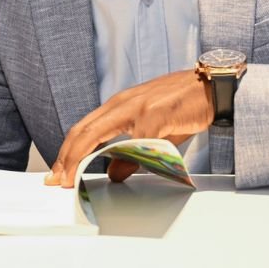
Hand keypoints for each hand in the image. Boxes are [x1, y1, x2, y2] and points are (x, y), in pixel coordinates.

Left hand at [45, 69, 211, 186]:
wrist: (212, 87)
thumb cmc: (183, 107)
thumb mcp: (152, 133)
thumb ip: (131, 151)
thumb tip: (113, 174)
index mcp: (118, 107)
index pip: (83, 129)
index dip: (67, 152)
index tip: (58, 174)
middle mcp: (122, 103)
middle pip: (83, 130)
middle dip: (66, 157)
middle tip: (57, 181)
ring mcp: (138, 106)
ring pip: (99, 132)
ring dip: (82, 157)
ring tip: (74, 177)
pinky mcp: (156, 113)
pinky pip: (137, 139)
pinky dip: (126, 156)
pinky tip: (121, 171)